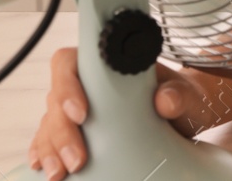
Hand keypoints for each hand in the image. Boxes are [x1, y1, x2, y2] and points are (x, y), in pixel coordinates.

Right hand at [26, 46, 200, 178]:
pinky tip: (43, 168)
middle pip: (57, 99)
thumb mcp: (188, 96)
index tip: (82, 113)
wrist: (184, 115)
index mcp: (110, 65)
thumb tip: (166, 100)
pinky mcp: (78, 131)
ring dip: (51, 148)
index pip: (73, 63)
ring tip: (58, 173)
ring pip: (50, 122)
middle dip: (62, 131)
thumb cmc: (181, 98)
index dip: (69, 85)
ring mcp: (79, 108)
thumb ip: (180, 94)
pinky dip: (44, 153)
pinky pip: (49, 139)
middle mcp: (88, 84)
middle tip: (77, 160)